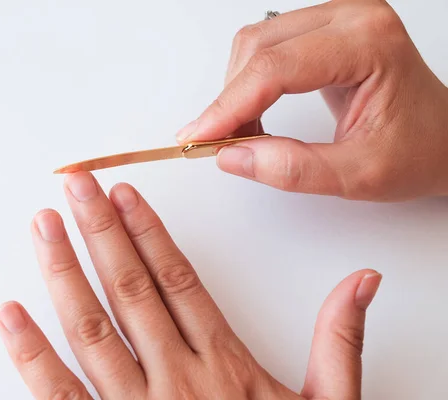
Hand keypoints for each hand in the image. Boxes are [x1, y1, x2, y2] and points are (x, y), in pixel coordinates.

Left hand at [0, 172, 381, 398]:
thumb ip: (338, 342)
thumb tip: (360, 282)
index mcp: (224, 366)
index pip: (178, 280)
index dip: (148, 232)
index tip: (124, 195)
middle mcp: (176, 380)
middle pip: (130, 290)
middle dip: (100, 232)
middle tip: (75, 187)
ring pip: (92, 330)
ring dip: (64, 274)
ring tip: (44, 228)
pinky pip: (62, 396)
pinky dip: (32, 355)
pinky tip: (11, 317)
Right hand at [176, 0, 447, 201]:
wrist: (444, 138)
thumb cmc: (420, 150)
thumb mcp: (360, 175)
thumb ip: (294, 169)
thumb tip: (232, 156)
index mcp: (368, 44)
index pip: (276, 68)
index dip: (229, 105)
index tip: (199, 138)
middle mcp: (351, 17)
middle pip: (258, 47)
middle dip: (229, 99)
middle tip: (218, 144)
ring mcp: (337, 18)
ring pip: (254, 43)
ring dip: (236, 91)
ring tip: (245, 133)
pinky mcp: (323, 30)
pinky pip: (267, 47)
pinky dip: (249, 83)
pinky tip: (255, 113)